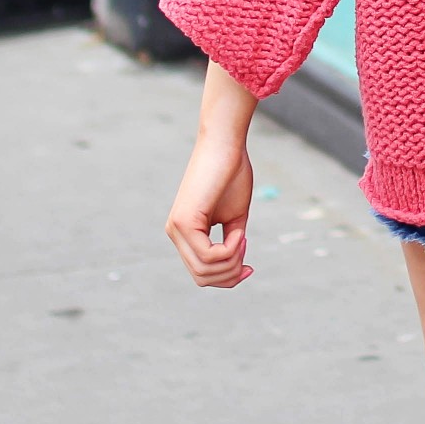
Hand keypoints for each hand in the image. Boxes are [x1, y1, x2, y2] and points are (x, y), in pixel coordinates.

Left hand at [165, 131, 255, 287]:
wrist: (225, 146)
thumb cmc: (232, 174)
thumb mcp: (234, 218)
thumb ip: (229, 243)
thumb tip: (233, 268)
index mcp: (185, 233)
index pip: (201, 273)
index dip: (227, 277)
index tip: (249, 266)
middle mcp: (175, 233)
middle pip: (202, 277)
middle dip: (230, 274)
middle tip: (247, 255)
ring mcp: (176, 228)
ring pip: (204, 270)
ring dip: (231, 261)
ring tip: (242, 238)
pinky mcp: (183, 221)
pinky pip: (208, 254)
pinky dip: (230, 249)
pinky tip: (238, 233)